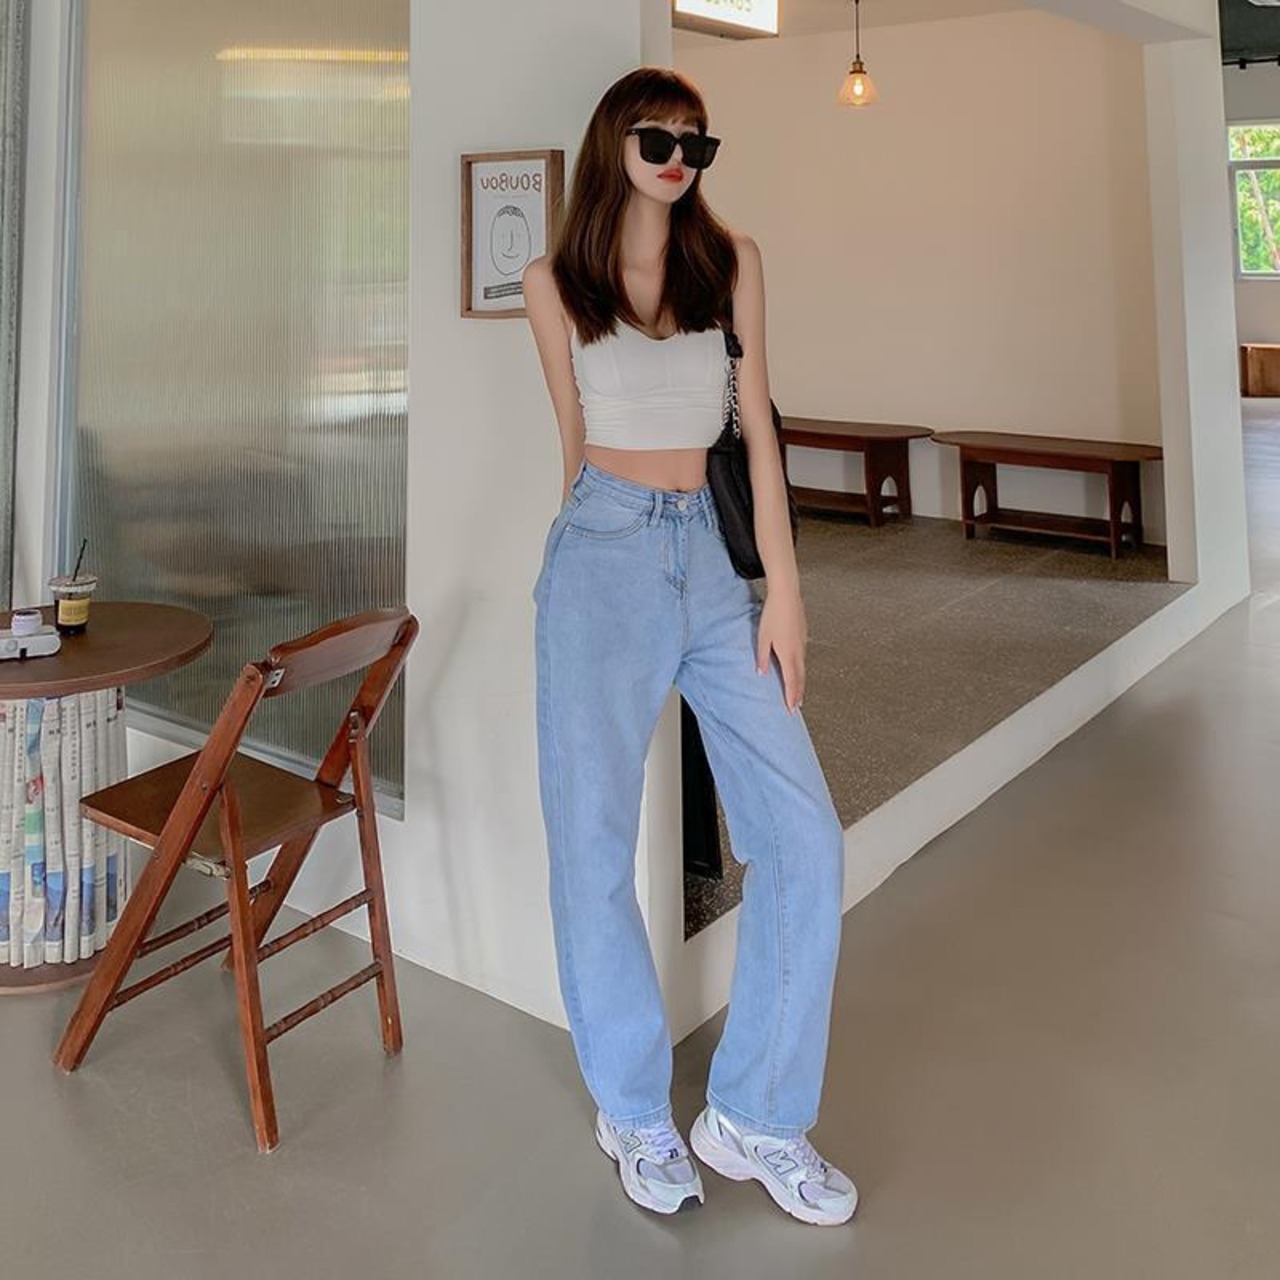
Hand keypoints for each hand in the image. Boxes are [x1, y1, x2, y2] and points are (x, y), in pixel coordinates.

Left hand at [756, 587, 806, 712]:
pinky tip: (797, 670)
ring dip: (800, 682)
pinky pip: (803, 657)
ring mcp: (803, 643)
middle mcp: (798, 651)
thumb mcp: (762, 638)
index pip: (790, 680)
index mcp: (788, 653)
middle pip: (800, 677)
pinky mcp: (803, 635)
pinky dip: (801, 669)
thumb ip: (762, 657)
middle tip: (797, 707)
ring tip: (798, 693)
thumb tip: (761, 673)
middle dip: (798, 693)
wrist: (787, 595)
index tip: (791, 708)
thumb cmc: (772, 615)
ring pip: (802, 668)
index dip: (791, 696)